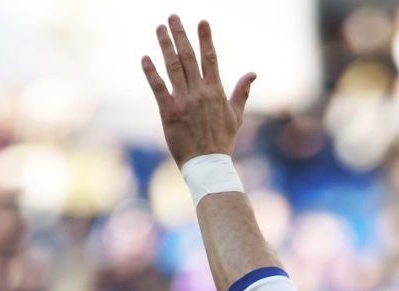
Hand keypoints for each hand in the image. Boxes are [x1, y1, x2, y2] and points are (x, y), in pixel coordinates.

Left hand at [141, 16, 254, 165]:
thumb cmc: (222, 141)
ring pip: (173, 67)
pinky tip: (145, 57)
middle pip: (189, 57)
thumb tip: (253, 73)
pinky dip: (151, 72)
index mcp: (216, 91)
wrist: (208, 164)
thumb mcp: (237, 116)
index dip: (205, 38)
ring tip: (159, 28)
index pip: (210, 58)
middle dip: (180, 35)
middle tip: (173, 16)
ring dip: (165, 46)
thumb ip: (242, 92)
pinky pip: (158, 88)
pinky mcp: (169, 112)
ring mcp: (183, 101)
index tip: (201, 21)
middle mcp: (200, 92)